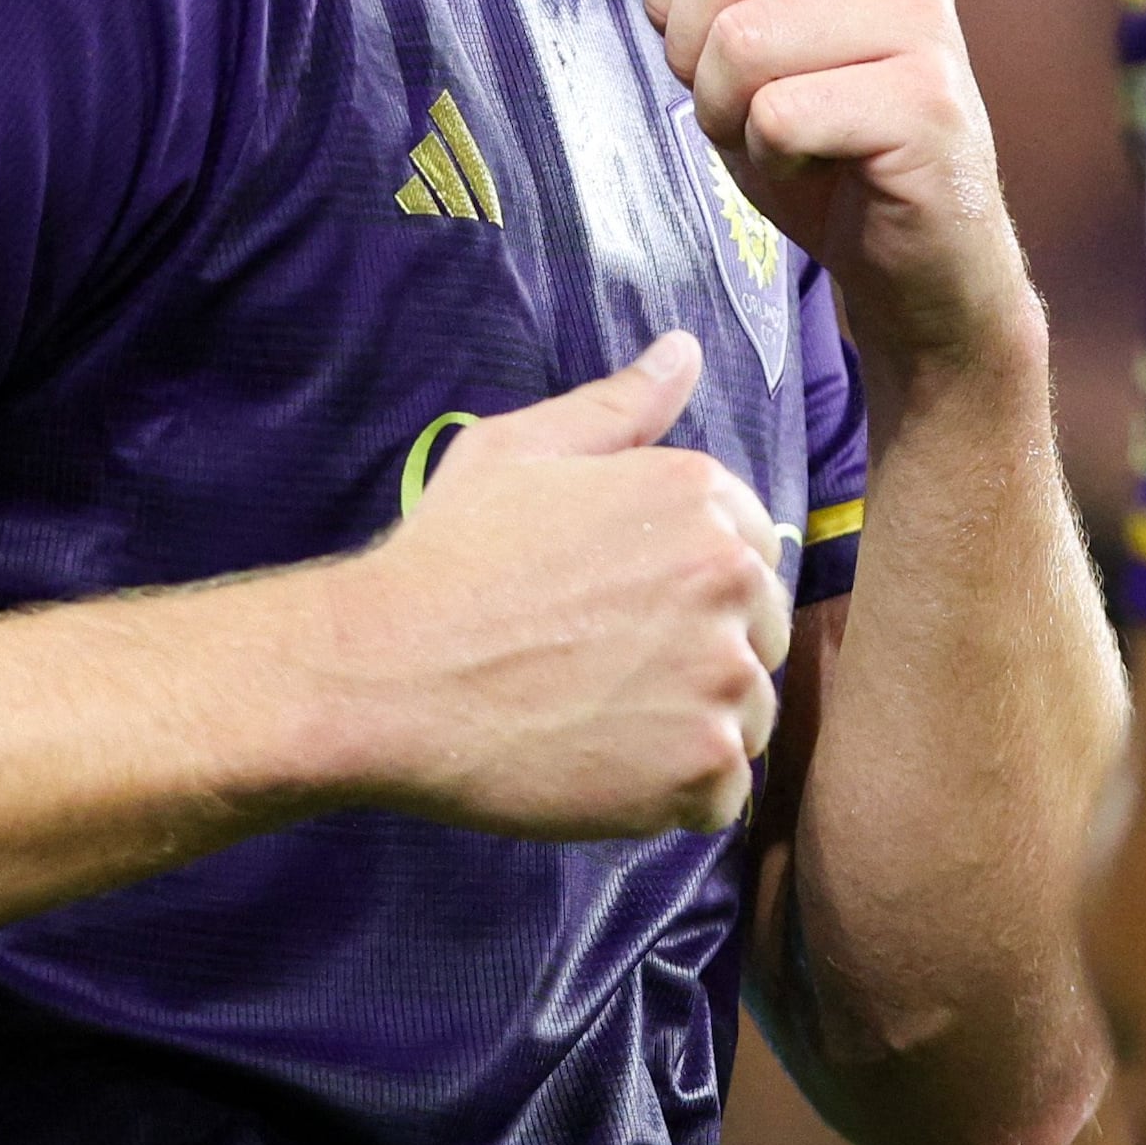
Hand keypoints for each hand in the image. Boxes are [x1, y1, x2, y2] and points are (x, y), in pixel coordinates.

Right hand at [313, 334, 789, 836]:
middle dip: (699, 657)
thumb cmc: (447, 559)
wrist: (385, 677)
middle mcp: (731, 577)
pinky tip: (606, 771)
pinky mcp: (704, 765)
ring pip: (749, 715)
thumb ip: (620, 406)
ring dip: (692, 728)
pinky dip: (676, 794)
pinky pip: (726, 792)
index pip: (751, 553)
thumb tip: (686, 350)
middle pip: (759, 636)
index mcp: (700, 496)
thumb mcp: (523, 451)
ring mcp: (722, 676)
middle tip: (603, 672)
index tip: (620, 613)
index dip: (687, 591)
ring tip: (600, 722)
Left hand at [570, 0, 1040, 368]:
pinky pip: (781, 114)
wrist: (914, 254)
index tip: (729, 54)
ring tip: (783, 136)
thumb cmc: (818, 139)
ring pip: (742, 40)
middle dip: (699, 57)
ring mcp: (927, 23)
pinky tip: (817, 165)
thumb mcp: (723, 42)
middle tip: (751, 105)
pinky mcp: (926, 104)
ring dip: (731, 112)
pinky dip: (770, 156)